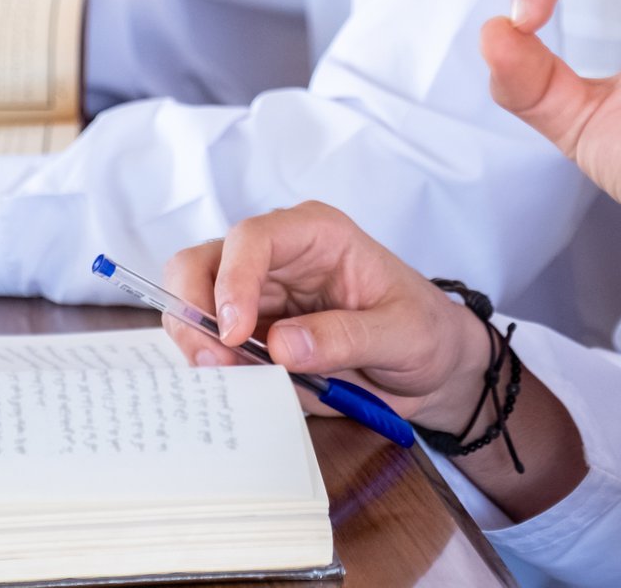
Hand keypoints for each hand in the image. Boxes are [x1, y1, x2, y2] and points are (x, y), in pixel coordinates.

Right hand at [164, 202, 493, 435]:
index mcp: (315, 234)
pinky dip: (207, 366)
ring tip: (225, 379)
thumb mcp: (403, 333)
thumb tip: (280, 345)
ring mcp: (256, 295)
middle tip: (213, 362)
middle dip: (194, 311)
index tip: (235, 334)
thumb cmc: (424, 332)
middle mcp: (276, 257)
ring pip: (191, 302)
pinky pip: (207, 344)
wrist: (429, 369)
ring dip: (195, 343)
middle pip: (200, 263)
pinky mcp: (249, 335)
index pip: (252, 238)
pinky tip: (233, 387)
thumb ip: (346, 336)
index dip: (233, 280)